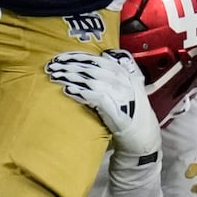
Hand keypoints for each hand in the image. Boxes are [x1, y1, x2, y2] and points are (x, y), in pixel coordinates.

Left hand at [46, 50, 160, 157]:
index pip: (98, 59)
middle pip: (92, 68)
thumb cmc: (130, 115)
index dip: (78, 57)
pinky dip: (81, 92)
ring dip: (71, 77)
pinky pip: (96, 97)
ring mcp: (123, 95)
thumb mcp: (126, 90)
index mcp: (126, 74)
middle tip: (52, 66)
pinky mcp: (118, 110)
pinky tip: (68, 91)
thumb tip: (90, 65)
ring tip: (56, 77)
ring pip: (92, 80)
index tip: (61, 57)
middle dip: (70, 65)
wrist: (144, 139)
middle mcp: (125, 81)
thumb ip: (112, 77)